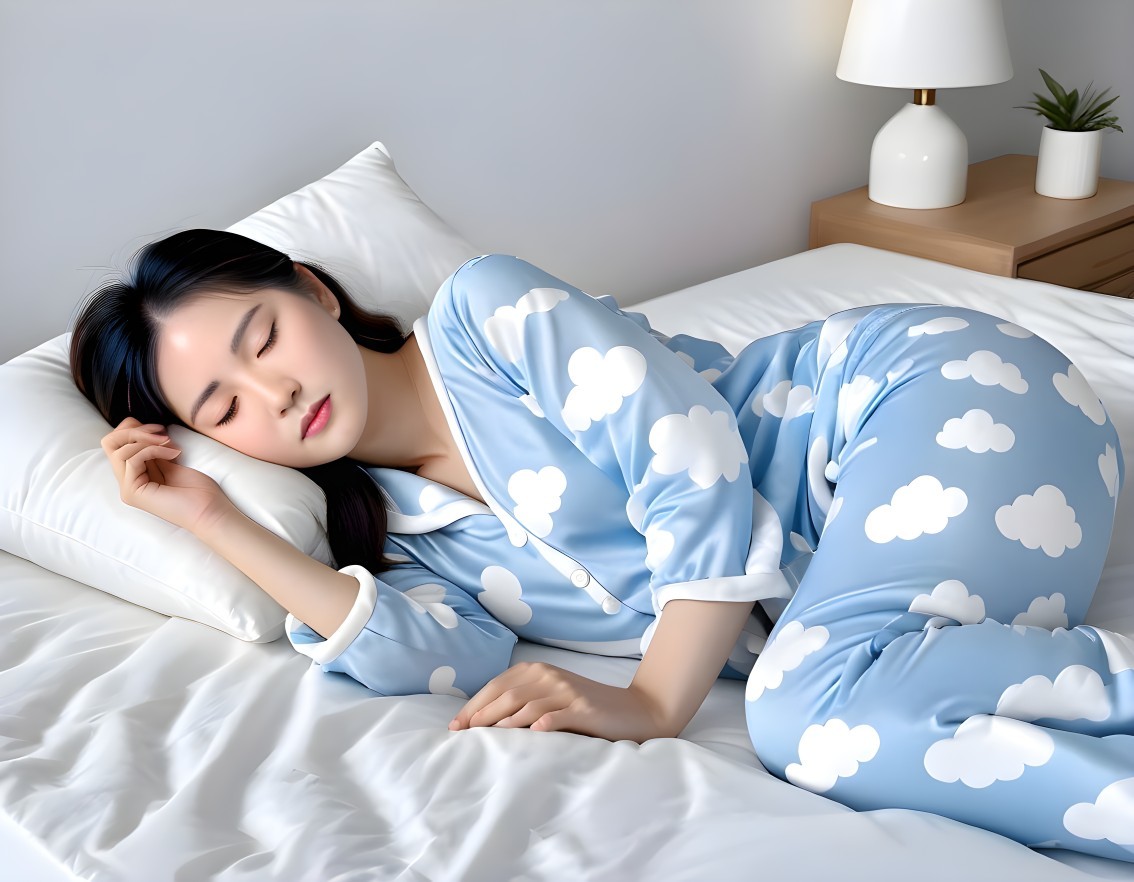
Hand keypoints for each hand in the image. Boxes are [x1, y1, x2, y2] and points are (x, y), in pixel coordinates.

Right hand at [101, 417, 234, 534]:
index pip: (116, 443)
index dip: (133, 429)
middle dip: (134, 430)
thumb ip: (154, 451)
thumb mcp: (171, 462)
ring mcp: (128, 488)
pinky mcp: (133, 492)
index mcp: (136, 475)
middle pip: (109, 443)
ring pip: (118, 449)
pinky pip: (132, 459)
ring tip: (169, 444)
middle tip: (161, 433)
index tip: (159, 429)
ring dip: (146, 439)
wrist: (210, 511)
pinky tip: (173, 455)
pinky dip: (153, 450)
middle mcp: (128, 482)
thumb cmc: (198, 490)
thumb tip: (145, 432)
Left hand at [447, 661, 677, 742]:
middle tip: (462, 735)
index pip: (497, 686)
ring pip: (528, 705)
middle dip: (481, 715)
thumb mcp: (551, 698)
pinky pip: (559, 715)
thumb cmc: (584, 709)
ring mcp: (568, 691)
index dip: (474, 704)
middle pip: (507, 694)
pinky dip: (544, 723)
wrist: (633, 710)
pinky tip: (532, 734)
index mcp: (538, 671)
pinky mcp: (585, 709)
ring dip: (504, 721)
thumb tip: (482, 720)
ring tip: (486, 737)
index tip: (456, 725)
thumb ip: (523, 701)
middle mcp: (550, 676)